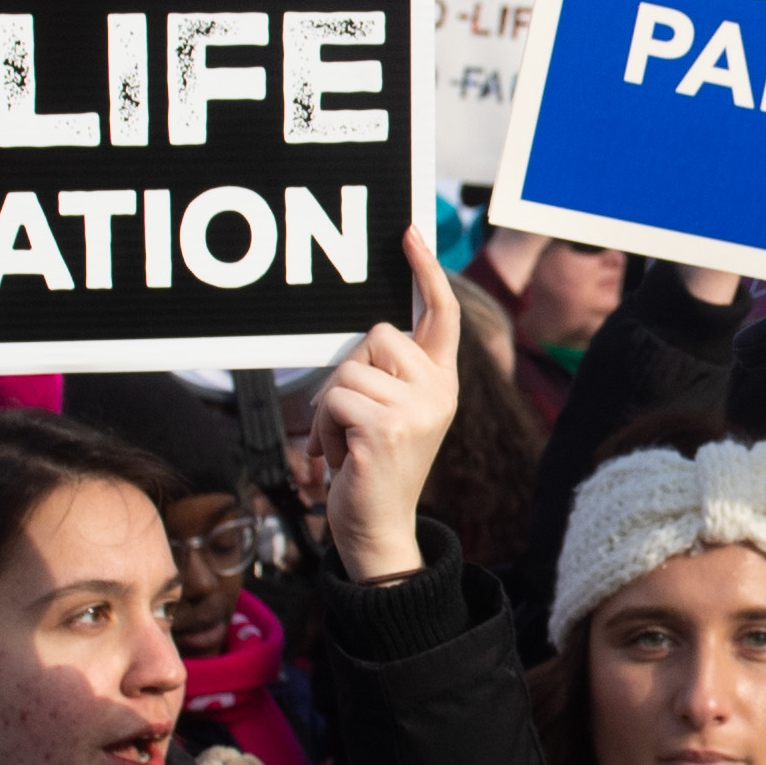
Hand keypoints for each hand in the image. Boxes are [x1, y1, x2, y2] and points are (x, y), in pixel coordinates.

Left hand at [308, 225, 465, 588]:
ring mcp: (416, 410)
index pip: (440, 316)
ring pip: (348, 368)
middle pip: (376, 335)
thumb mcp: (394, 414)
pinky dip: (322, 427)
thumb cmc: (376, 469)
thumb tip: (372, 335)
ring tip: (348, 443)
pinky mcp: (386, 428)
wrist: (378, 530)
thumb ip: (391, 373)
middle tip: (355, 420)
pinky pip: (333, 398)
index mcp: (442, 382)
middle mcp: (439, 391)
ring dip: (331, 407)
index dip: (426, 271)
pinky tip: (340, 456)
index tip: (410, 234)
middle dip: (350, 371)